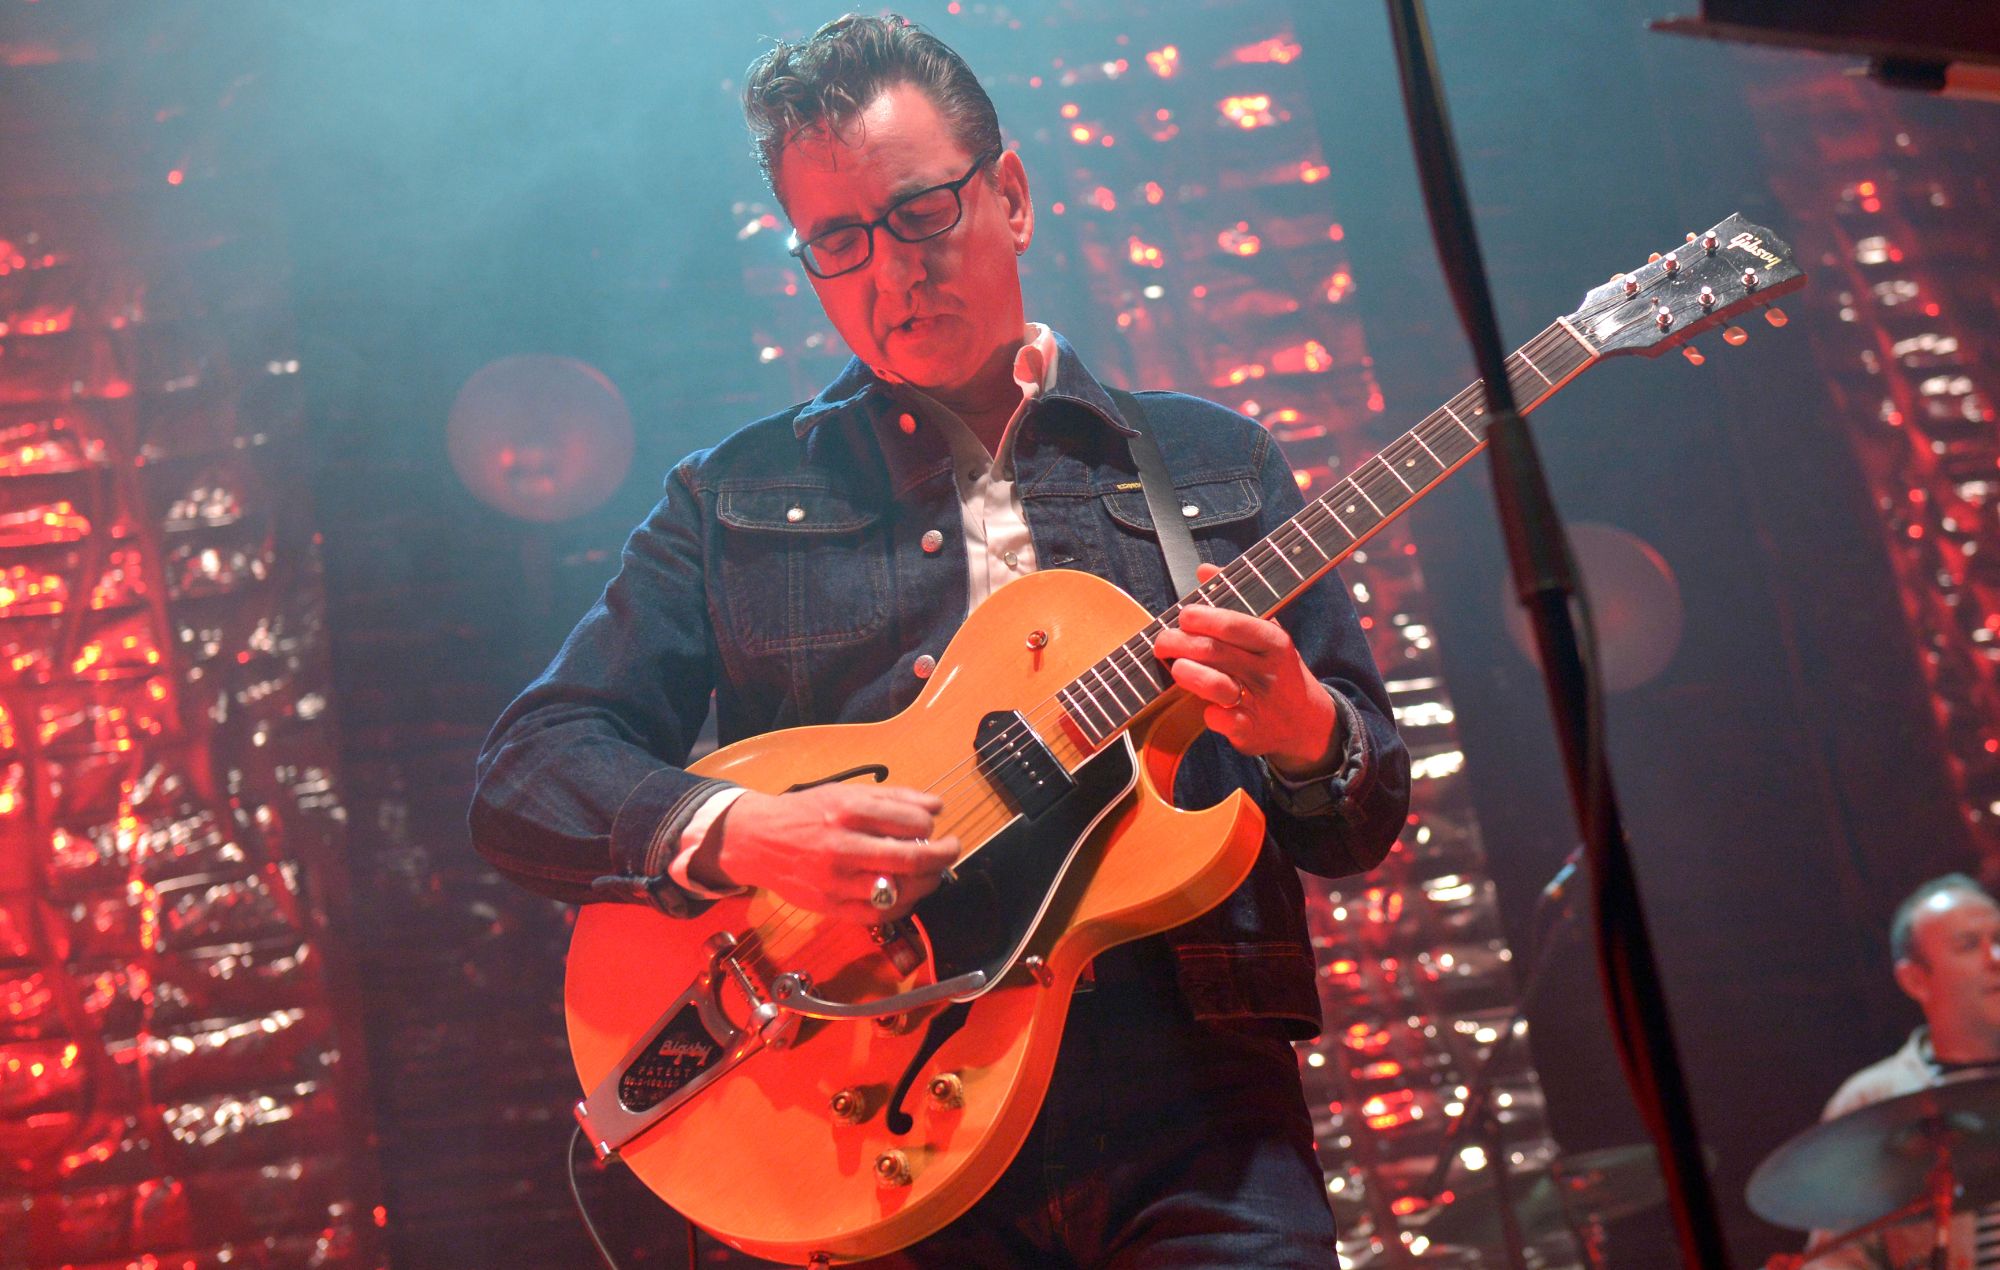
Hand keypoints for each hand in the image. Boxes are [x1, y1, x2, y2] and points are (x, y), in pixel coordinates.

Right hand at [695, 784, 961, 922]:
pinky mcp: (832, 906)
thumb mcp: (846, 793)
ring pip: (901, 890)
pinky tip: (908, 891)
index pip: (911, 821)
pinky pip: (881, 914)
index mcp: (848, 811)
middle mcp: (843, 847)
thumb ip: (894, 798)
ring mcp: (837, 881)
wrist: (758, 841)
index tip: (932, 825)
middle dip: (943, 854)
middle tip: (951, 848)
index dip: (930, 825)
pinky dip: (903, 904)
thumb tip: (936, 806)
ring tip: (932, 872)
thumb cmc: (807, 813)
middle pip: (912, 859)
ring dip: (927, 881)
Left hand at [1152, 563, 1342, 776]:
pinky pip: (1220, 720)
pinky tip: (1201, 705)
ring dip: (1188, 674)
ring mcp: (1258, 702)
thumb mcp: (1266, 632)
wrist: (1306, 723)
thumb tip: (1204, 569)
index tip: (1183, 615)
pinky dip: (1207, 712)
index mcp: (1273, 642)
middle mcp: (1267, 671)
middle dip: (1180, 643)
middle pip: (1216, 652)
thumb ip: (1235, 599)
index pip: (1235, 624)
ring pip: (1215, 685)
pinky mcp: (1249, 731)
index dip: (1204, 617)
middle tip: (1161, 641)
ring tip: (1176, 668)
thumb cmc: (1276, 668)